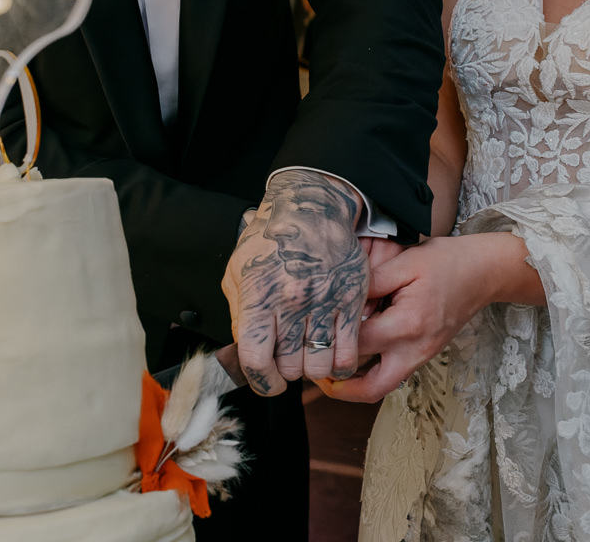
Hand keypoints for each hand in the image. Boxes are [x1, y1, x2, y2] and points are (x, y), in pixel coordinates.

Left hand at [222, 170, 367, 395]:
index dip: (259, 380)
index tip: (265, 382)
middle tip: (286, 361)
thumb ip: (238, 314)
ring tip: (307, 357)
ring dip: (312, 370)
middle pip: (289, 366)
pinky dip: (340, 364)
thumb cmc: (270, 239)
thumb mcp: (238, 271)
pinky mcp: (351, 299)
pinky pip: (348, 351)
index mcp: (261, 295)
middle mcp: (293, 301)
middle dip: (285, 372)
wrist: (311, 208)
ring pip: (319, 365)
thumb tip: (245, 351)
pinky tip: (331, 357)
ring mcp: (325, 301)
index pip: (255, 358)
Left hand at [316, 231, 540, 404]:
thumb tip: (339, 295)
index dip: (331, 339)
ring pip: (381, 387)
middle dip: (337, 385)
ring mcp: (421, 356)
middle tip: (312, 373)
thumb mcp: (406, 261)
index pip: (357, 343)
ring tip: (326, 375)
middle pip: (369, 386)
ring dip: (353, 387)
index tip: (309, 333)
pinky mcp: (423, 354)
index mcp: (407, 325)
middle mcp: (415, 349)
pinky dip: (369, 373)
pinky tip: (352, 358)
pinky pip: (392, 375)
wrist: (486, 272)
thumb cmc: (448, 262)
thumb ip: (371, 280)